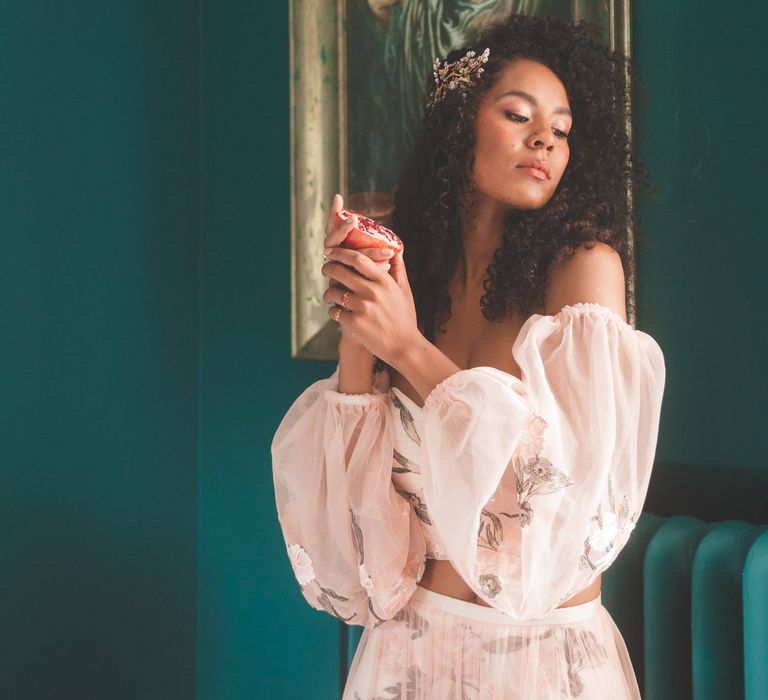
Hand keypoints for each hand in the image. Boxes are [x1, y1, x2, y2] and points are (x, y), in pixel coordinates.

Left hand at [321, 245, 418, 367]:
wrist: (405, 347)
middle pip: (340, 272)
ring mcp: (363, 307)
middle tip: (326, 269)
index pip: (357, 259)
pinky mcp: (355, 323)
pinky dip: (333, 311)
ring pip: (333, 292)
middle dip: (328, 268)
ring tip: (330, 296)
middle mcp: (372, 291)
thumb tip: (396, 249)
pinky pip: (334, 311)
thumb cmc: (405, 318)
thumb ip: (398, 268)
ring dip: (328, 293)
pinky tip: (338, 313)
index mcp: (384, 281)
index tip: (331, 251)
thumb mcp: (405, 291)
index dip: (340, 253)